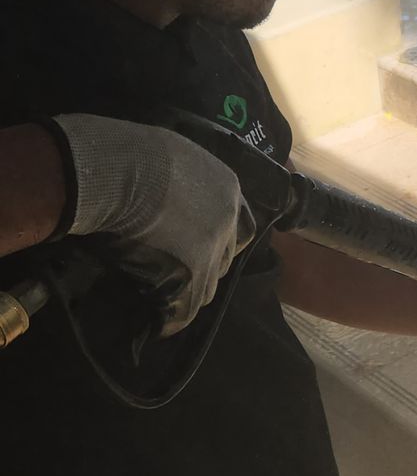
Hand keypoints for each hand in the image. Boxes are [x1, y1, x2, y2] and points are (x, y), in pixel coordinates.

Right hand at [53, 114, 255, 333]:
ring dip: (186, 293)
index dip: (218, 239)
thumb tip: (170, 189)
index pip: (239, 226)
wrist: (119, 172)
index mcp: (228, 189)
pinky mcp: (190, 277)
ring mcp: (212, 252)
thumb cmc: (134, 154)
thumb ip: (183, 179)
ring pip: (206, 288)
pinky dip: (168, 318)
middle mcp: (228, 223)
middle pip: (225, 259)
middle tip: (174, 272)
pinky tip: (153, 321)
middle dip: (204, 268)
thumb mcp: (173, 156)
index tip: (196, 245)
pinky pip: (182, 311)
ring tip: (159, 297)